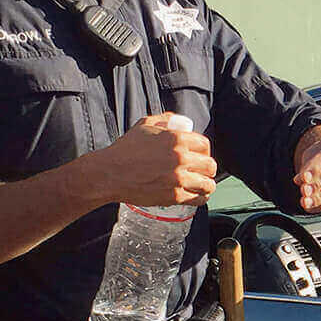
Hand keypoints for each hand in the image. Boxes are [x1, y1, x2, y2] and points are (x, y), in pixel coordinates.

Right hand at [92, 113, 215, 206]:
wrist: (110, 173)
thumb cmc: (125, 150)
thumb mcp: (145, 125)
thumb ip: (165, 120)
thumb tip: (179, 121)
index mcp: (177, 139)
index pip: (205, 144)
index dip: (204, 150)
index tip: (200, 155)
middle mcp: (181, 158)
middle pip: (210, 165)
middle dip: (208, 168)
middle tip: (203, 171)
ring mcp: (178, 178)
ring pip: (208, 184)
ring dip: (207, 184)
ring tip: (203, 185)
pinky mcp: (173, 196)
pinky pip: (197, 199)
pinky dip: (200, 198)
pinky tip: (198, 195)